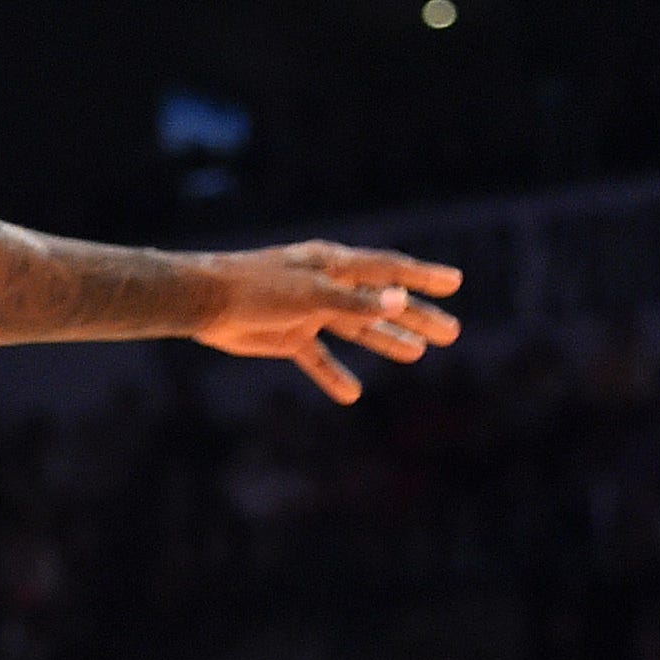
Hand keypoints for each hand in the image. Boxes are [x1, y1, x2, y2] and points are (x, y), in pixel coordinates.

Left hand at [194, 241, 463, 404]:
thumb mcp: (309, 294)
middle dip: (416, 317)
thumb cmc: (256, 288)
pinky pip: (318, 359)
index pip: (387, 269)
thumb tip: (400, 300)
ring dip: (387, 342)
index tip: (455, 282)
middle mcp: (326, 286)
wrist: (204, 303)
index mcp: (332, 265)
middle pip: (380, 303)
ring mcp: (309, 312)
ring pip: (357, 329)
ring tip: (418, 354)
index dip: (422, 276)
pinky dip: (333, 375)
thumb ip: (354, 301)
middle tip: (452, 334)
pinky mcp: (289, 337)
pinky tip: (351, 394)